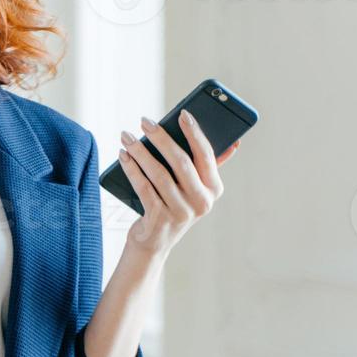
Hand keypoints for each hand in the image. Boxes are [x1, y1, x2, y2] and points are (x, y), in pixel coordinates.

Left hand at [117, 110, 239, 256]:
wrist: (153, 243)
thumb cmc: (172, 206)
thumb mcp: (193, 190)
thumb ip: (207, 168)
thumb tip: (233, 143)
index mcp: (214, 189)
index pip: (207, 156)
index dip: (195, 133)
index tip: (183, 114)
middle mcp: (201, 201)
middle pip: (181, 162)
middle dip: (161, 138)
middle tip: (145, 121)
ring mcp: (180, 212)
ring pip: (159, 174)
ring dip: (140, 151)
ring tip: (127, 136)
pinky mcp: (159, 219)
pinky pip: (143, 187)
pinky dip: (131, 169)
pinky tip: (123, 155)